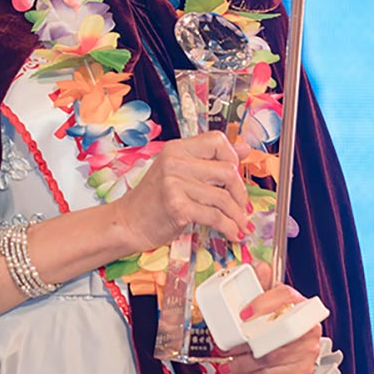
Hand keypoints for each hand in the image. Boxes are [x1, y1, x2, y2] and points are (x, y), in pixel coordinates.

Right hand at [112, 131, 252, 254]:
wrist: (128, 222)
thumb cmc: (154, 199)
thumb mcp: (180, 172)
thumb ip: (210, 160)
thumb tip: (245, 148)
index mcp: (177, 148)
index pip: (218, 140)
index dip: (233, 157)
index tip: (235, 176)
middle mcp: (175, 161)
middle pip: (227, 170)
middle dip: (240, 192)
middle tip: (242, 206)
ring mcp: (174, 184)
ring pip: (223, 197)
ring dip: (237, 215)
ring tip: (240, 225)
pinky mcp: (177, 207)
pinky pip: (214, 216)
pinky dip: (229, 227)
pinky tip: (232, 233)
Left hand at [216, 262, 321, 373]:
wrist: (299, 341)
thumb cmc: (280, 318)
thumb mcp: (271, 297)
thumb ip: (263, 280)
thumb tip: (258, 266)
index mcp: (298, 302)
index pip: (284, 295)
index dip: (263, 304)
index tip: (243, 314)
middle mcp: (307, 325)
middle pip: (275, 336)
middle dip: (247, 347)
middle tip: (230, 351)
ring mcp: (309, 348)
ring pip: (274, 358)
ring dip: (249, 365)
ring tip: (233, 365)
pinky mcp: (305, 368)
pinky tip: (253, 373)